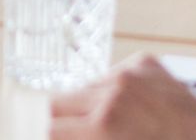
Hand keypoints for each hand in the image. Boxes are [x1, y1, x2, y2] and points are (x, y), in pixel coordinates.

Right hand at [50, 55, 195, 139]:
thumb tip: (60, 135)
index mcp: (103, 125)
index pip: (50, 127)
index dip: (52, 136)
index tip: (56, 138)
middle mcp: (111, 92)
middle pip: (58, 102)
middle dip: (62, 122)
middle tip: (76, 133)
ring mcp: (129, 73)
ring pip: (85, 86)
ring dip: (87, 105)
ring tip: (112, 124)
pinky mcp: (145, 62)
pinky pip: (114, 73)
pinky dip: (115, 90)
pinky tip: (133, 108)